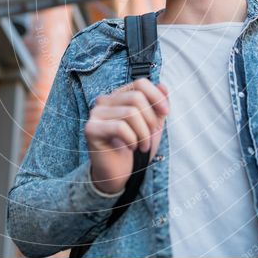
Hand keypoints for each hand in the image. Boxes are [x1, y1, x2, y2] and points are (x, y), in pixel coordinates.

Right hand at [84, 79, 168, 194]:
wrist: (120, 174)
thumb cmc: (135, 148)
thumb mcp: (153, 125)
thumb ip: (158, 105)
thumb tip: (163, 86)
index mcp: (119, 96)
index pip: (140, 83)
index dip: (156, 97)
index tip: (166, 113)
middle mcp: (104, 101)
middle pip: (137, 98)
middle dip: (150, 120)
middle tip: (150, 137)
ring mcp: (96, 114)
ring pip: (130, 113)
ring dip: (143, 134)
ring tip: (143, 146)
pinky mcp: (91, 129)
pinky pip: (120, 127)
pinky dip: (132, 140)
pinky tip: (131, 147)